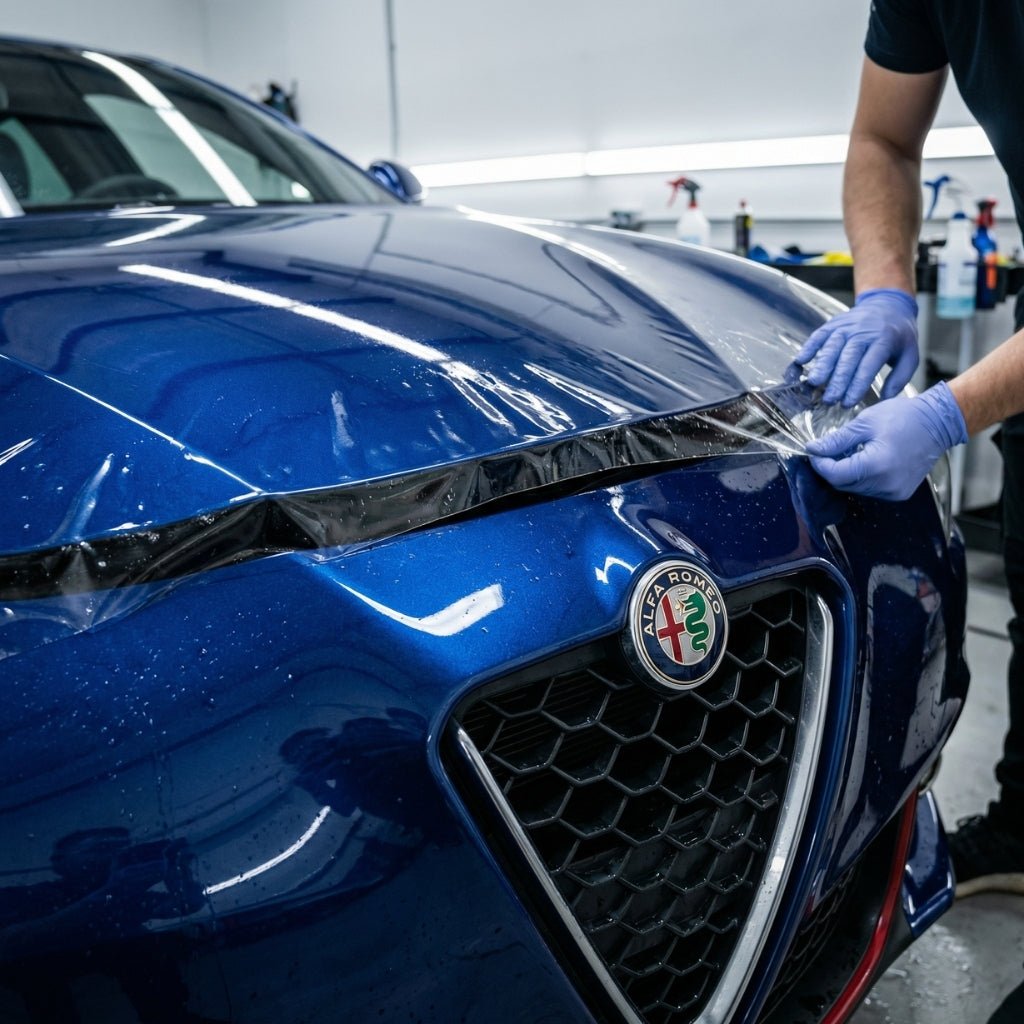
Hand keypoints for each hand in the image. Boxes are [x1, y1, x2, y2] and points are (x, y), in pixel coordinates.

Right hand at [795, 288, 918, 406]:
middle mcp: (864, 331)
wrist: (889, 305)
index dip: (857, 384)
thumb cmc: (899, 335)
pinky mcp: (834, 323)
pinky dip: (809, 347)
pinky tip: (801, 360)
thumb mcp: (910, 355)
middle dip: (837, 380)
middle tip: (830, 399)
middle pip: (848, 358)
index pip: (868, 365)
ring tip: (815, 383)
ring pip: (832, 347)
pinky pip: (819, 335)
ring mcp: (847, 326)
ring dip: (822, 366)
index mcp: (884, 340)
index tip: (848, 401)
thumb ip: (899, 379)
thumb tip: (885, 400)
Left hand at [805, 381, 966, 499]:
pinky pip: (870, 489)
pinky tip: (865, 460)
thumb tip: (812, 449)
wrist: (938, 422)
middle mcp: (886, 485)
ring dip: (846, 473)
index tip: (814, 451)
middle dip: (831, 468)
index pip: (834, 474)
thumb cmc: (904, 417)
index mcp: (876, 466)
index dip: (819, 463)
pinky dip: (862, 477)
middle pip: (842, 484)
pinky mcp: (899, 493)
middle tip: (828, 450)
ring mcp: (894, 492)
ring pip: (854, 488)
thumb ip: (836, 440)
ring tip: (851, 452)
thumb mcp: (864, 423)